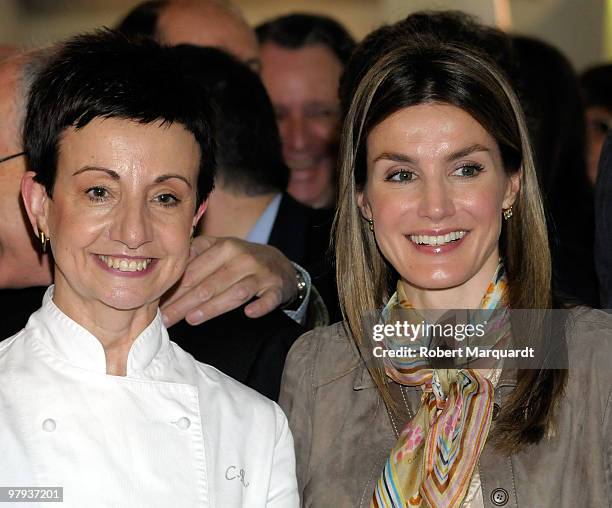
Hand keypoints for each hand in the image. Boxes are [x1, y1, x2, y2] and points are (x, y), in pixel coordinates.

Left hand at [161, 235, 296, 325]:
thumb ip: (194, 256)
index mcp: (223, 247)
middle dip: (184, 303)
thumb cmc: (240, 259)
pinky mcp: (276, 288)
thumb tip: (163, 274)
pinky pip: (269, 298)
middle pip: (209, 284)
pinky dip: (260, 305)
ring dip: (214, 306)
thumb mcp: (218, 249)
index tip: (156, 305)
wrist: (278, 263)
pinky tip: (249, 313)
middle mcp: (242, 258)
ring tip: (192, 319)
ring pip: (236, 292)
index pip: (194, 271)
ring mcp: (261, 273)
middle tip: (165, 320)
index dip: (173, 289)